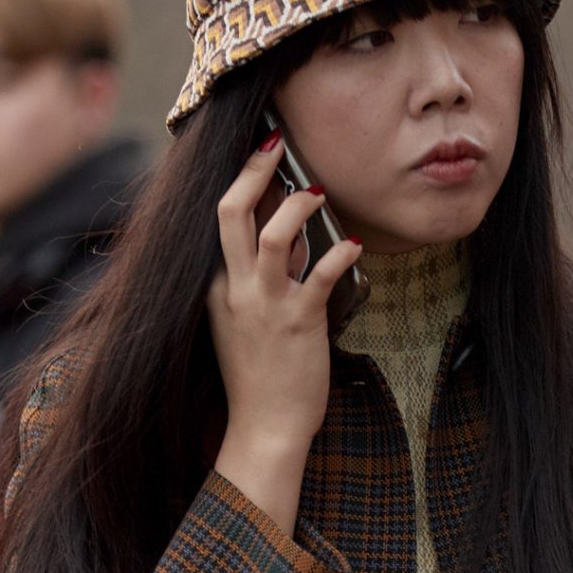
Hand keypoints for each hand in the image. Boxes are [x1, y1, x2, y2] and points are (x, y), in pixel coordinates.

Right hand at [208, 131, 362, 535]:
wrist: (264, 428)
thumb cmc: (260, 376)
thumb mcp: (247, 320)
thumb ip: (263, 277)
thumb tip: (290, 234)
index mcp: (217, 286)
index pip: (220, 220)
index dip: (241, 181)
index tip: (261, 156)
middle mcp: (234, 289)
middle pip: (230, 212)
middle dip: (253, 170)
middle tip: (276, 143)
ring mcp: (264, 306)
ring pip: (273, 237)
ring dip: (298, 206)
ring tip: (318, 193)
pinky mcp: (299, 324)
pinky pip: (321, 276)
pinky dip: (341, 253)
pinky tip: (356, 244)